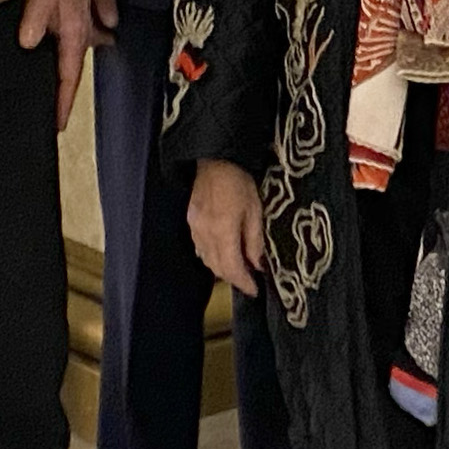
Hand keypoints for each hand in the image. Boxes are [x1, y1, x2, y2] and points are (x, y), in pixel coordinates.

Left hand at [19, 0, 114, 128]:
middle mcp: (86, 28)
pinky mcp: (88, 2)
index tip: (57, 126)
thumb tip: (29, 46)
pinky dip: (86, 40)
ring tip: (62, 83)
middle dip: (67, 88)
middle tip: (56, 110)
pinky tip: (89, 40)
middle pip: (76, 65)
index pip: (69, 76)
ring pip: (83, 48)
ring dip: (73, 65)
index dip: (63, 101)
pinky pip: (90, 29)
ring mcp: (89, 15)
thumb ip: (34, 21)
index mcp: (76, 32)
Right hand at [188, 158, 266, 295]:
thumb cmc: (239, 180)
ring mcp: (195, 227)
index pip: (232, 269)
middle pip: (218, 268)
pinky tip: (222, 252)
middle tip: (250, 281)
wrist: (215, 158)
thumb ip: (254, 240)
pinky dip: (211, 255)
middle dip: (234, 278)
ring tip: (239, 268)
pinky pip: (200, 247)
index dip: (244, 283)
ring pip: (207, 259)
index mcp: (223, 231)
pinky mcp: (191, 220)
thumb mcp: (255, 210)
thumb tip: (257, 264)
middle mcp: (205, 234)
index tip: (254, 290)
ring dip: (222, 268)